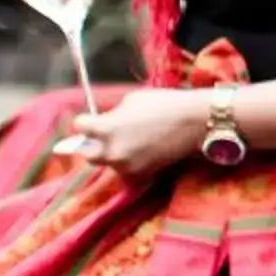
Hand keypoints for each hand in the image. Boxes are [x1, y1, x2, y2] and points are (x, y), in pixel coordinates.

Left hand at [75, 85, 205, 179]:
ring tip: (130, 141)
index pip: (80, 126)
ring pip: (108, 162)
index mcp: (106, 128)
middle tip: (101, 136)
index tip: (91, 119)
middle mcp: (111, 150)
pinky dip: (129, 162)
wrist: (195, 121)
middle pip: (86, 153)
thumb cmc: (165, 103)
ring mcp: (126, 165)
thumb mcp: (132, 100)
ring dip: (112, 153)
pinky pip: (126, 170)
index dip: (85, 121)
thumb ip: (113, 115)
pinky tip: (141, 151)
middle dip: (91, 144)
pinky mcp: (141, 174)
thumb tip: (104, 122)